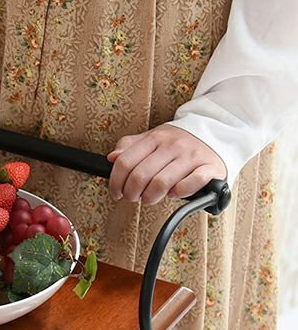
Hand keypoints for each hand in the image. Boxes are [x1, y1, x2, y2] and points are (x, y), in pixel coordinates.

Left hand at [107, 124, 226, 203]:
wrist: (218, 131)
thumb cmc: (179, 142)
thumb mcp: (152, 138)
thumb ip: (130, 147)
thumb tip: (112, 157)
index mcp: (155, 138)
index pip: (125, 162)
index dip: (115, 182)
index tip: (116, 192)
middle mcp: (173, 145)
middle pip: (140, 176)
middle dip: (131, 193)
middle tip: (133, 197)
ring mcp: (192, 156)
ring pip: (161, 183)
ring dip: (151, 197)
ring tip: (151, 198)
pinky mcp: (210, 168)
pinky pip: (190, 184)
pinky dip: (178, 193)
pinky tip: (173, 193)